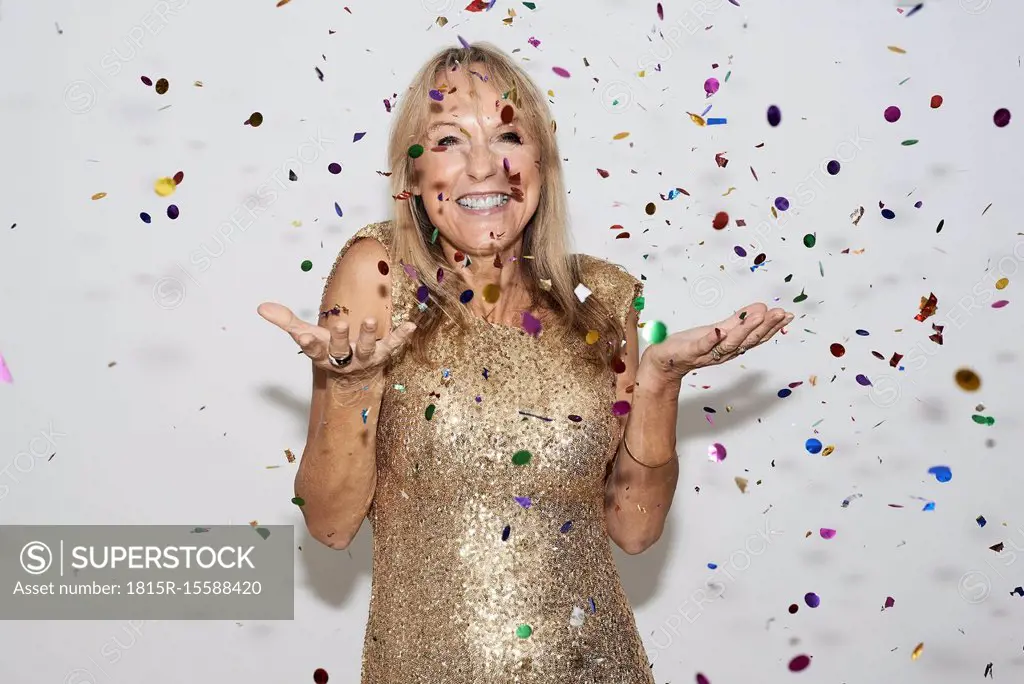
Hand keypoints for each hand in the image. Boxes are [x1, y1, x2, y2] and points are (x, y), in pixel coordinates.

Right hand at [257, 302, 415, 379]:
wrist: (355, 375)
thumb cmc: (330, 350)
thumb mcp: (308, 336)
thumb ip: (287, 322)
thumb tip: (261, 307)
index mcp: (325, 355)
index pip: (314, 350)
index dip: (309, 344)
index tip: (302, 335)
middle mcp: (345, 359)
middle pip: (341, 350)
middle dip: (341, 338)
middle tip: (341, 324)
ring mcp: (366, 357)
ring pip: (368, 348)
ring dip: (370, 335)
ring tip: (373, 320)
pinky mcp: (384, 354)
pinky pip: (394, 345)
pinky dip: (402, 336)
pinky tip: (411, 325)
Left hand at [641, 303, 793, 379]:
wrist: (665, 362)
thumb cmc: (692, 344)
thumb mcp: (719, 330)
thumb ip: (739, 320)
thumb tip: (762, 307)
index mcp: (732, 346)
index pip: (756, 337)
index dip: (772, 327)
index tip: (787, 315)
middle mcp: (723, 352)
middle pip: (748, 340)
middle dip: (766, 326)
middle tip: (780, 313)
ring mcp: (707, 353)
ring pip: (729, 344)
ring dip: (744, 330)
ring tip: (759, 316)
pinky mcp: (689, 352)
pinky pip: (701, 346)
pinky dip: (710, 340)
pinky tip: (719, 331)